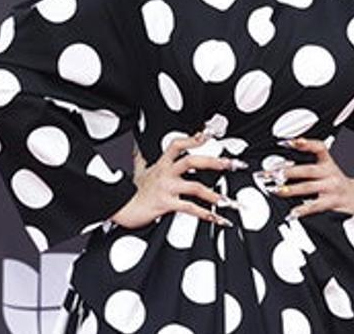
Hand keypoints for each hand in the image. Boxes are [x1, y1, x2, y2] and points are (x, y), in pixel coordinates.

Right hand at [111, 132, 246, 229]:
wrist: (121, 208)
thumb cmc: (132, 191)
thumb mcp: (138, 171)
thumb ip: (141, 159)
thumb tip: (137, 149)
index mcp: (162, 164)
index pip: (178, 145)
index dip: (193, 138)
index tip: (209, 135)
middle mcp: (166, 173)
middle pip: (192, 161)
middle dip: (215, 162)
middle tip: (232, 164)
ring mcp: (166, 188)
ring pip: (195, 187)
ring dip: (215, 195)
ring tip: (229, 201)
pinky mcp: (166, 204)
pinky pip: (190, 208)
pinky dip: (206, 214)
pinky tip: (217, 218)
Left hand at [270, 137, 353, 218]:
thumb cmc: (334, 180)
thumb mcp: (326, 166)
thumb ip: (307, 161)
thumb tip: (281, 161)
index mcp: (327, 162)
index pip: (319, 148)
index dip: (305, 144)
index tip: (289, 142)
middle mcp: (329, 173)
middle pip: (307, 170)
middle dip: (287, 171)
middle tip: (272, 172)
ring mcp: (330, 187)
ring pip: (308, 187)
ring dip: (290, 189)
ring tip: (276, 190)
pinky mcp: (331, 202)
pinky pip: (315, 206)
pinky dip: (302, 210)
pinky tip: (292, 212)